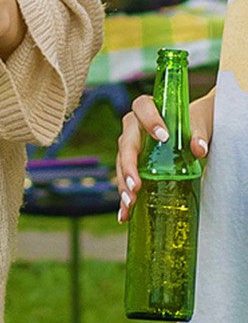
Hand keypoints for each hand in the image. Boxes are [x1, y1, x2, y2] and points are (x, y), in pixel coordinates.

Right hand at [117, 89, 213, 221]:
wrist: (190, 130)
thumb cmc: (192, 122)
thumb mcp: (199, 123)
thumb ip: (198, 133)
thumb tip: (198, 148)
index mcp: (148, 109)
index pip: (142, 108)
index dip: (149, 120)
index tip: (163, 136)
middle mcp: (134, 128)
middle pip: (126, 143)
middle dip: (129, 165)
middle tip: (136, 184)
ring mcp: (132, 148)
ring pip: (122, 163)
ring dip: (124, 184)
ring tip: (130, 202)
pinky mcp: (135, 166)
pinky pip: (125, 179)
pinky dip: (124, 197)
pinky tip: (124, 214)